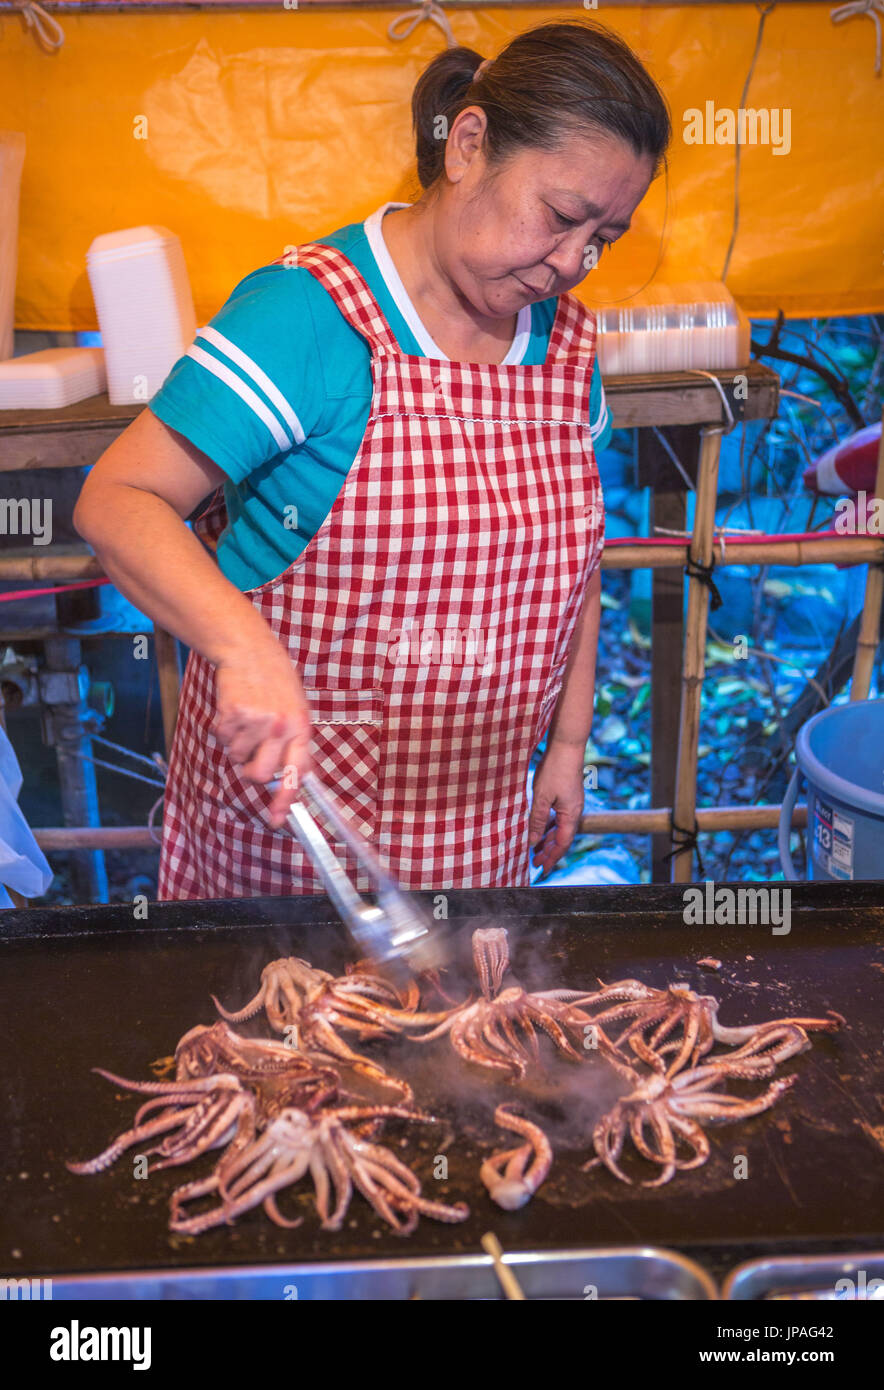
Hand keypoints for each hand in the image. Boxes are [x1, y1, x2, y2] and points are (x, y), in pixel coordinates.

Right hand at [213, 642, 313, 826]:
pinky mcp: (231, 715)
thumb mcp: (297, 709)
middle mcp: (280, 727)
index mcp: (300, 728)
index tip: (277, 818)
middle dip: (251, 772)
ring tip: (246, 720)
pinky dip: (224, 731)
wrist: (249, 650)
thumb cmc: (276, 681)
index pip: (296, 773)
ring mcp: (255, 721)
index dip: (286, 800)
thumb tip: (297, 778)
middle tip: (251, 755)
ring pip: (237, 757)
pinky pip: (223, 740)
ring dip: (237, 745)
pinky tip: (234, 711)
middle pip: (259, 775)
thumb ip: (296, 743)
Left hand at [528, 739, 585, 876]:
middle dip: (548, 852)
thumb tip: (533, 841)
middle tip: (534, 863)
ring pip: (559, 829)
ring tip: (534, 849)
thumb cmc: (555, 770)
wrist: (566, 747)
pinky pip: (558, 818)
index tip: (541, 870)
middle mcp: (574, 812)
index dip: (551, 859)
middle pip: (561, 839)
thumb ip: (537, 820)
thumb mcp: (542, 798)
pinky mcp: (567, 797)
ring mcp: (571, 805)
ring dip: (547, 840)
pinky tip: (539, 829)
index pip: (561, 844)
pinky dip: (548, 827)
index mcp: (571, 815)